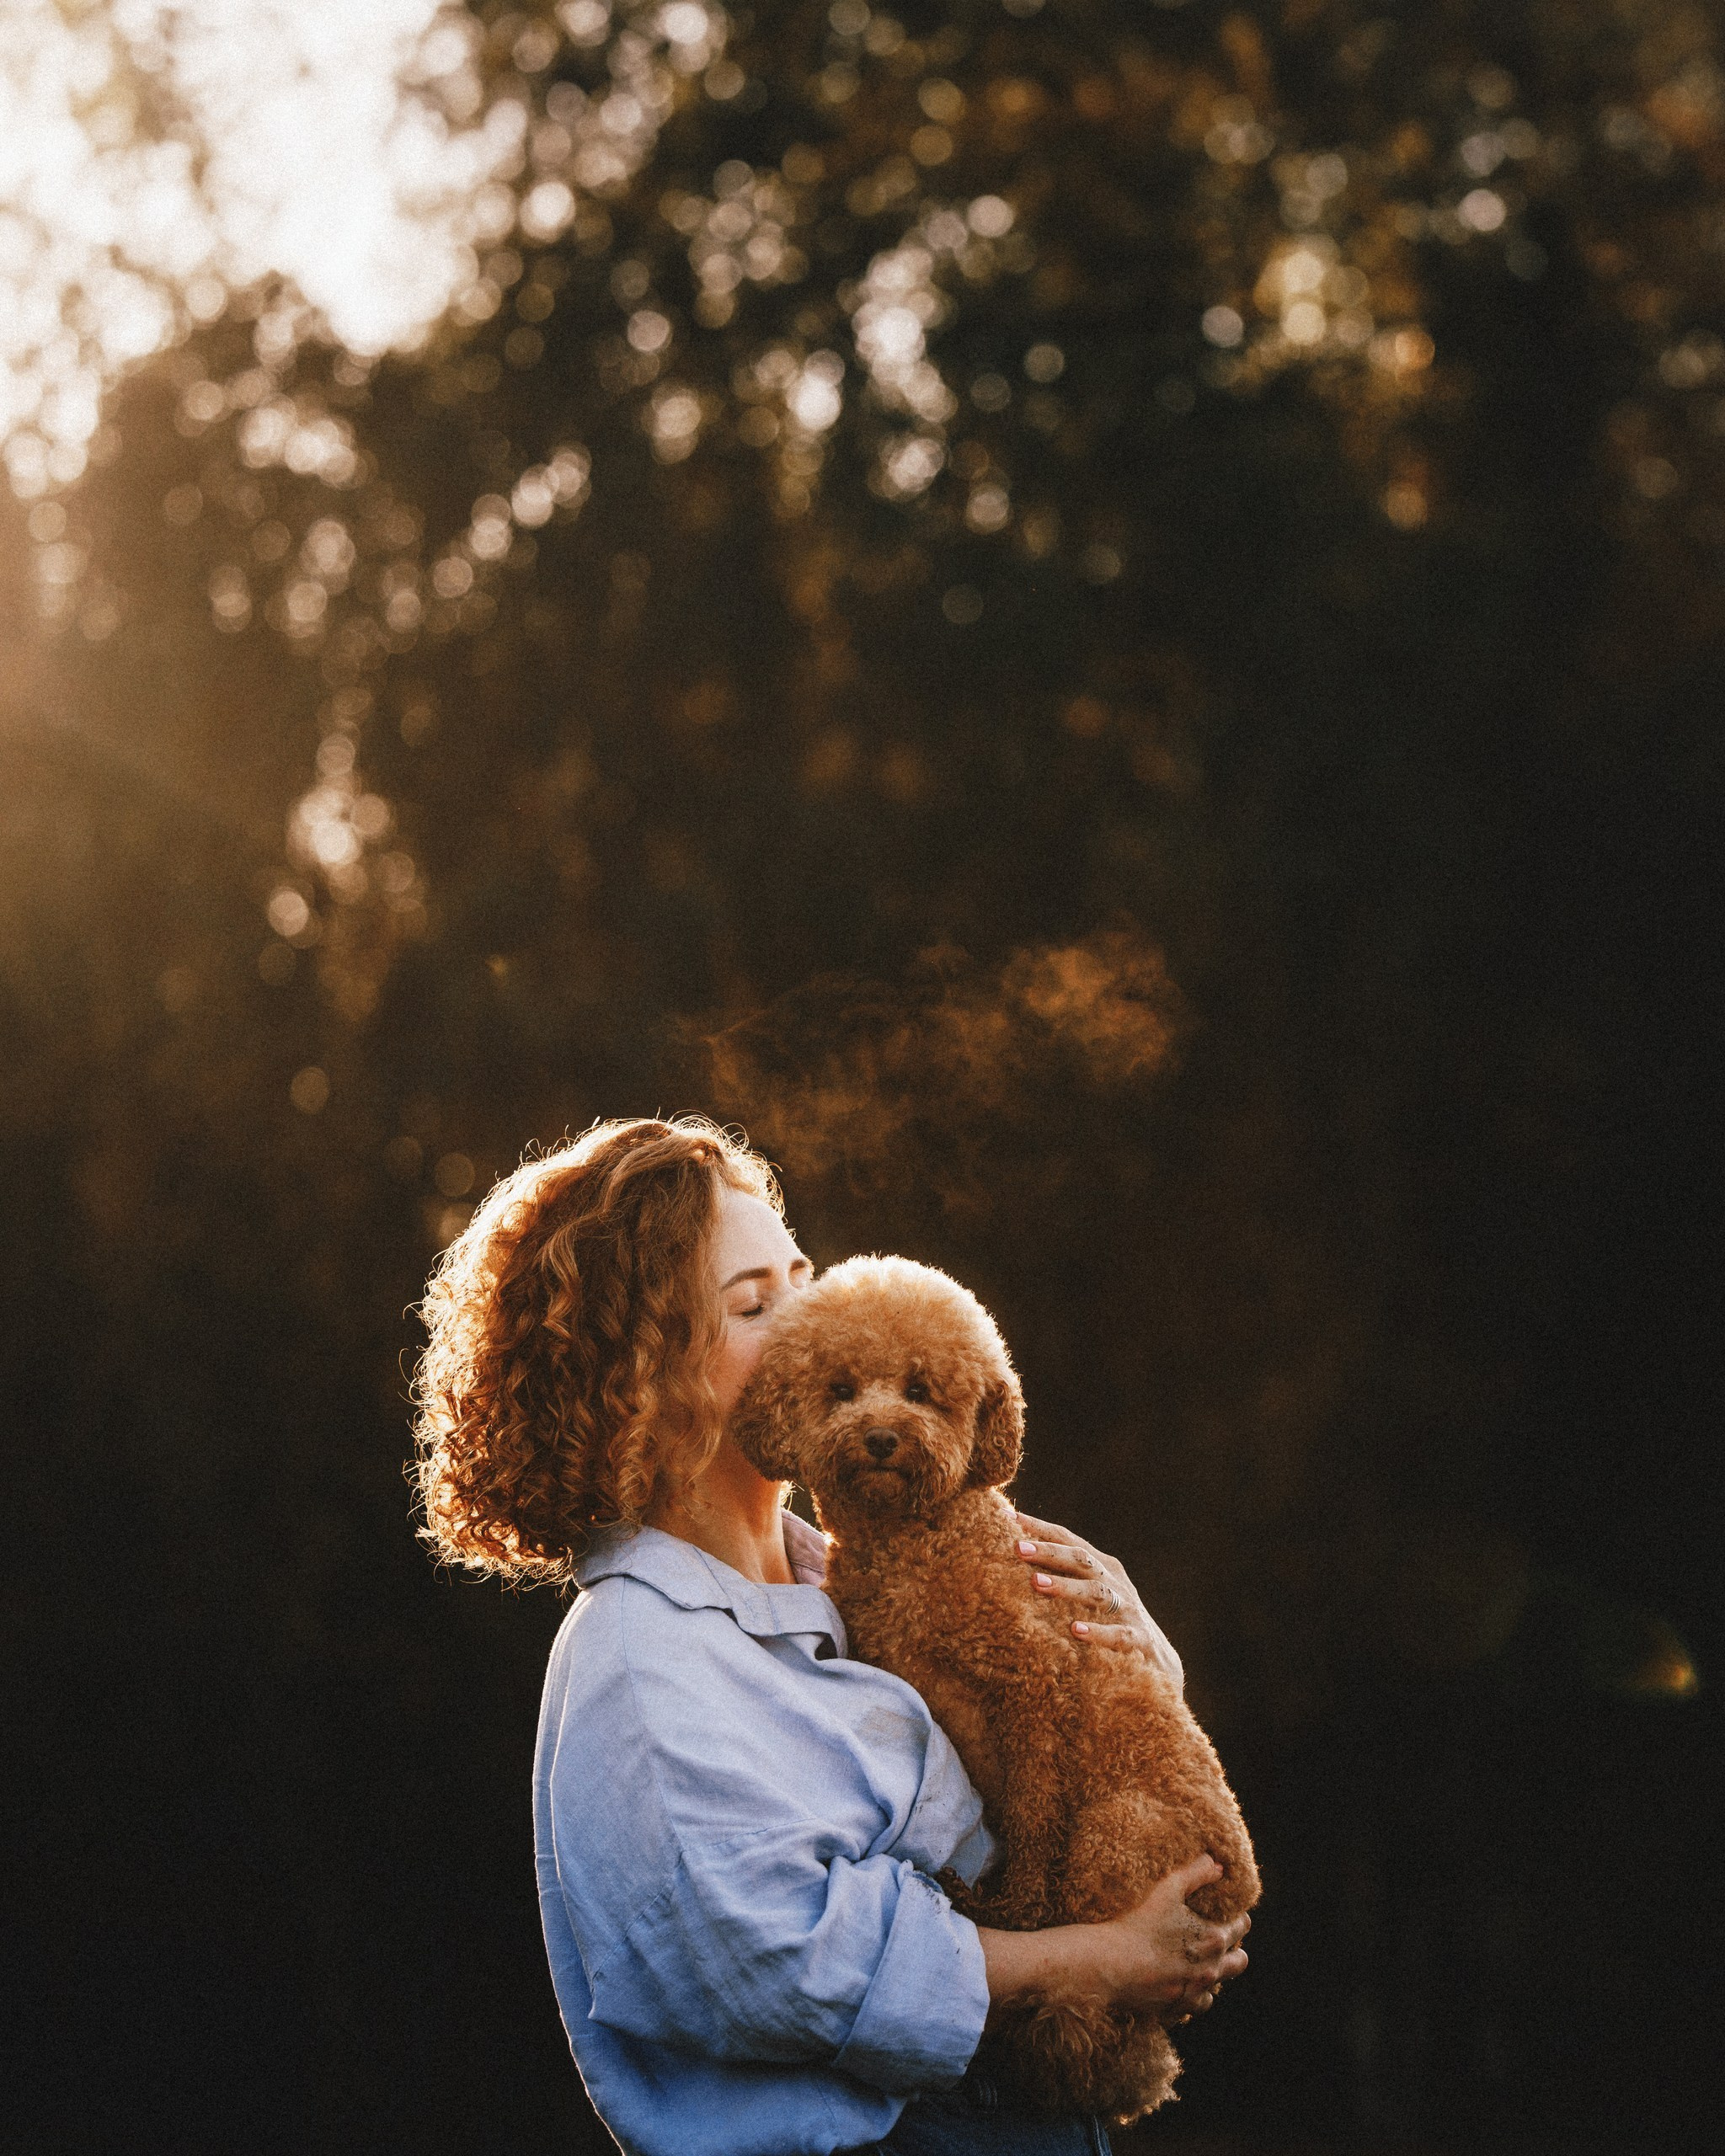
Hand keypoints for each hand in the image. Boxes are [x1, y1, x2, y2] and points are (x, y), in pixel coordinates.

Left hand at [1013, 1509, 1183, 1685]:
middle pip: (1081, 1559)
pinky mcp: (1139, 1640)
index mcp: (1102, 1567)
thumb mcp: (1091, 1596)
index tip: (1009, 1517)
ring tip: (1036, 1583)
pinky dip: (1097, 1631)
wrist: (1159, 1664)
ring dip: (1066, 1586)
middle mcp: (1115, 1583)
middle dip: (1049, 1552)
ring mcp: (1129, 1610)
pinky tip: (1075, 1630)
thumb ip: (1064, 1578)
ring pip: (1096, 1592)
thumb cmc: (1113, 1624)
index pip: (1069, 1540)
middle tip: (1018, 1548)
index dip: (1041, 1528)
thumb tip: (1017, 1563)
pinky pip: (1117, 1634)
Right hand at [1100, 1854, 1250, 2017]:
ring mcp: (1194, 1995)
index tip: (1227, 1913)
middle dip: (1234, 1950)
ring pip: (1216, 1989)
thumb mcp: (1167, 1889)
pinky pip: (1192, 2008)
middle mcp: (1211, 1971)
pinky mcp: (1176, 2011)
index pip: (1242, 1927)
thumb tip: (1218, 1863)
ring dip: (1211, 1977)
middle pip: (1239, 1963)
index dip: (1237, 1917)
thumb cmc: (1138, 1924)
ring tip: (1194, 1966)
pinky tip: (1176, 1986)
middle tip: (1216, 1940)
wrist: (1110, 1965)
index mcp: (1214, 1940)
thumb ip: (1196, 1873)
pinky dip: (1189, 1997)